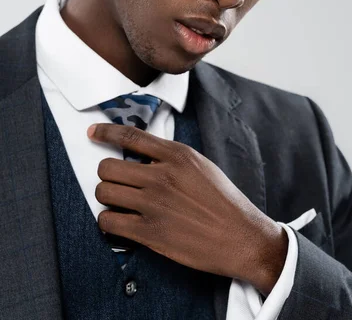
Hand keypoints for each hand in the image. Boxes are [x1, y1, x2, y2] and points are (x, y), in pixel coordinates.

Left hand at [88, 123, 286, 292]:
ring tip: (119, 202)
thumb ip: (171, 157)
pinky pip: (108, 222)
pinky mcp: (149, 232)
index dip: (105, 133)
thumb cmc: (223, 201)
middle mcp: (161, 176)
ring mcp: (153, 204)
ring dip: (107, 197)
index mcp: (176, 155)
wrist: (240, 237)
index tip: (93, 133)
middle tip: (116, 181)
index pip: (130, 136)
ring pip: (104, 192)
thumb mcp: (201, 165)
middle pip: (108, 166)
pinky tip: (119, 222)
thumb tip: (141, 154)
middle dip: (108, 173)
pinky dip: (108, 221)